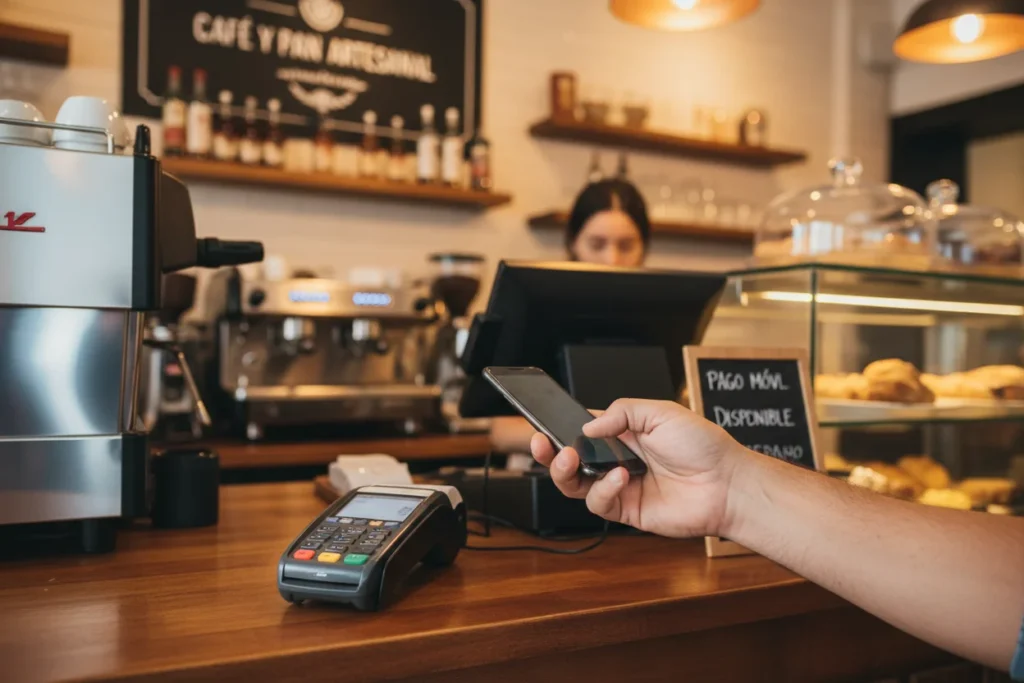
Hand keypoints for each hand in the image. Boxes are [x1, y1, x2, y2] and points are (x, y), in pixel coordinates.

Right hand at [530, 399, 744, 537]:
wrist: (727, 484)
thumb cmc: (703, 446)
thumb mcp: (661, 412)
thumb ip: (622, 412)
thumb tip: (588, 426)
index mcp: (623, 433)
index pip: (581, 429)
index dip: (560, 428)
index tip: (542, 424)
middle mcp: (617, 459)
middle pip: (570, 459)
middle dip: (549, 452)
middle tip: (542, 443)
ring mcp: (621, 486)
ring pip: (575, 484)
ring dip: (566, 472)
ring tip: (572, 460)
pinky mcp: (628, 510)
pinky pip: (599, 503)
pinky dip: (602, 489)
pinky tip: (620, 477)